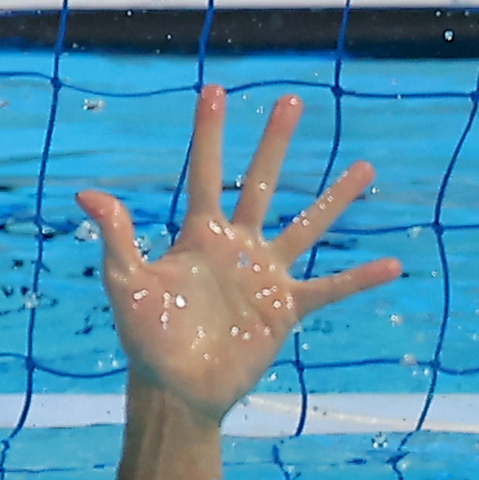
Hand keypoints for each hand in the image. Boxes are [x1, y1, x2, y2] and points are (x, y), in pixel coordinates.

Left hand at [75, 89, 402, 424]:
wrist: (175, 388)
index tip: (214, 90)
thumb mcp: (127, 284)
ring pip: (306, 226)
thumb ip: (115, 238)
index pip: (206, 173)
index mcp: (199, 237)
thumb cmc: (146, 339)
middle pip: (259, 184)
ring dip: (334, 198)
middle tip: (291, 101)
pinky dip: (358, 279)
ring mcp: (264, 275)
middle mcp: (236, 247)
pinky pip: (329, 288)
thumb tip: (87, 194)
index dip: (210, 134)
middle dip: (274, 143)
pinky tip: (391, 265)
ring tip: (365, 167)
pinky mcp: (285, 308)